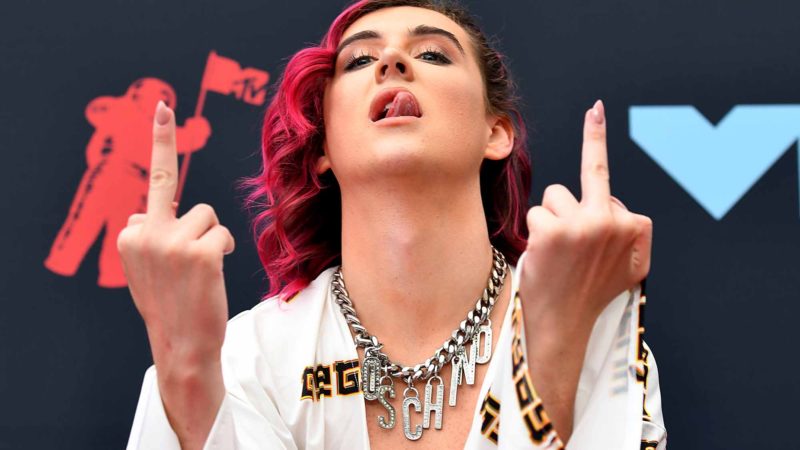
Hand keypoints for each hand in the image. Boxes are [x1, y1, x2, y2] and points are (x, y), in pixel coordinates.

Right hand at [117, 100, 233, 448]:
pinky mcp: (200, 251)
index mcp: (129, 233)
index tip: (161, 109)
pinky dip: (224, 249)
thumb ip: (146, 237)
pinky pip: (223, 232)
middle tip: (161, 104)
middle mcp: (143, 232)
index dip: (162, 145)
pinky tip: (210, 274)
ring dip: (211, 238)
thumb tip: (140, 214)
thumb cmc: (170, 304)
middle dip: (162, 136)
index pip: (152, 189)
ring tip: (199, 270)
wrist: (182, 345)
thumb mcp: (145, 269)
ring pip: (207, 215)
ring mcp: (170, 241)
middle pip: (169, 181)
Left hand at [520, 99, 651, 332]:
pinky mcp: (553, 228)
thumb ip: (632, 235)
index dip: (599, 202)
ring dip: (552, 218)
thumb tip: (623, 203)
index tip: (603, 118)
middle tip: (596, 109)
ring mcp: (584, 223)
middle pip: (593, 174)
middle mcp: (615, 221)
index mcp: (637, 228)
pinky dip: (535, 232)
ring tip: (556, 251)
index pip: (615, 193)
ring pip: (557, 196)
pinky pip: (537, 212)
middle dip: (596, 135)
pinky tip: (544, 255)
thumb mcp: (630, 269)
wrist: (563, 325)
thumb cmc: (588, 294)